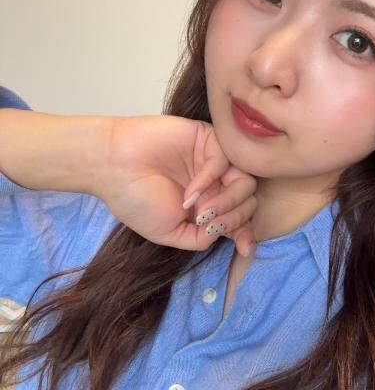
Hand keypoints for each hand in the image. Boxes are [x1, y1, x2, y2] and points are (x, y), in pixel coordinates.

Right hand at [96, 116, 256, 254]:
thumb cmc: (135, 199)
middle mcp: (215, 183)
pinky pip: (225, 160)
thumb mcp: (169, 233)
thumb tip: (227, 235)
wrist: (111, 167)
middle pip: (248, 201)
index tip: (244, 249)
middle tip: (209, 224)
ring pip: (245, 182)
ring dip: (228, 202)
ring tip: (201, 211)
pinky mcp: (206, 139)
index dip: (246, 233)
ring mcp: (212, 161)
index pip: (240, 217)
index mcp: (209, 204)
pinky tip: (189, 194)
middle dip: (235, 219)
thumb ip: (201, 239)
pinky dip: (210, 180)